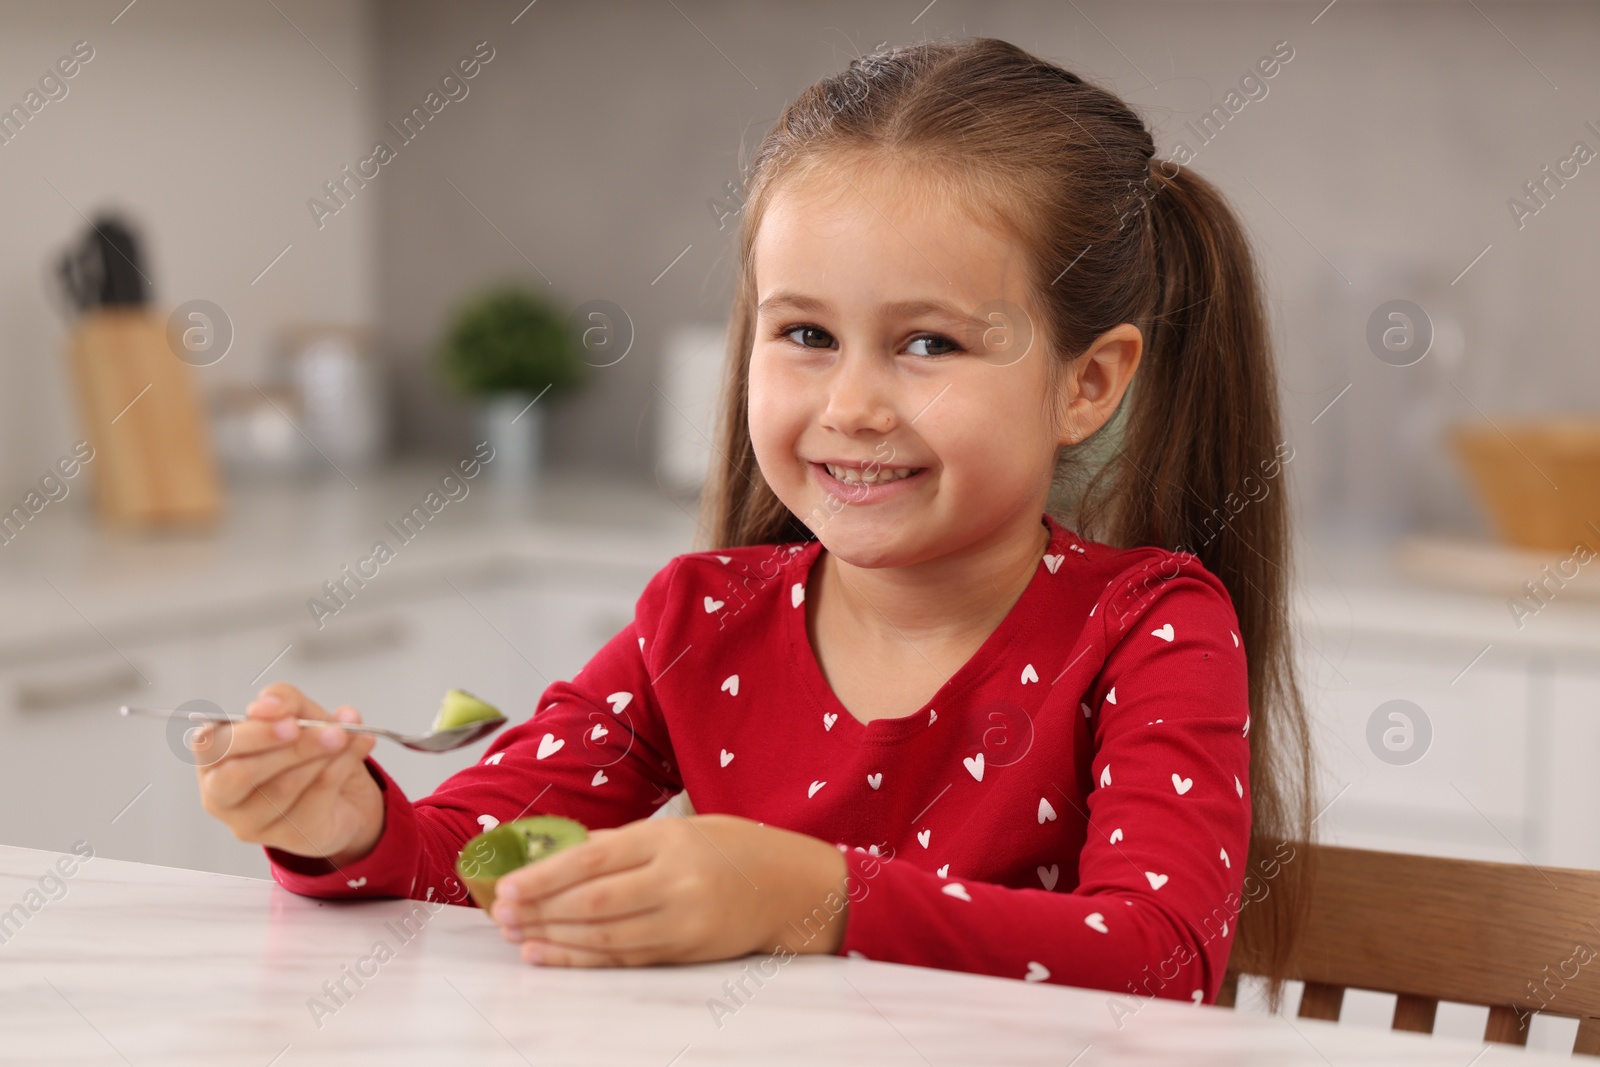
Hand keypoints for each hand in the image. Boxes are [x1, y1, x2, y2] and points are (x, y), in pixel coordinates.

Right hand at [194, 682, 383, 866]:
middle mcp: (221, 795)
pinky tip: (358, 748)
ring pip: (283, 787)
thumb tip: (271, 703)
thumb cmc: (308, 751)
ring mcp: (251, 823)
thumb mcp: (299, 714)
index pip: (211, 745)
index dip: (251, 732)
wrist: (346, 793)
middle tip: (331, 730)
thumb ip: (284, 701)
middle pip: (241, 773)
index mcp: (214, 758)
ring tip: (348, 735)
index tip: (289, 719)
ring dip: (323, 755)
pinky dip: (342, 767)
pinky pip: (315, 799)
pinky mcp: (287, 837)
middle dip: (291, 747)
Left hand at [488, 813, 849, 966]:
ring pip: (606, 936)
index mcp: (670, 839)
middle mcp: (676, 880)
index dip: (546, 876)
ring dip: (555, 939)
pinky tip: (551, 954)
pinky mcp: (687, 952)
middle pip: (594, 901)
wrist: (795, 887)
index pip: (595, 858)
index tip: (509, 887)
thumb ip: (625, 843)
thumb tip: (563, 853)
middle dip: (542, 910)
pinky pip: (625, 959)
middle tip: (501, 916)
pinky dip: (583, 959)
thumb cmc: (735, 848)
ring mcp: (683, 921)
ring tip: (517, 937)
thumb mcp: (682, 828)